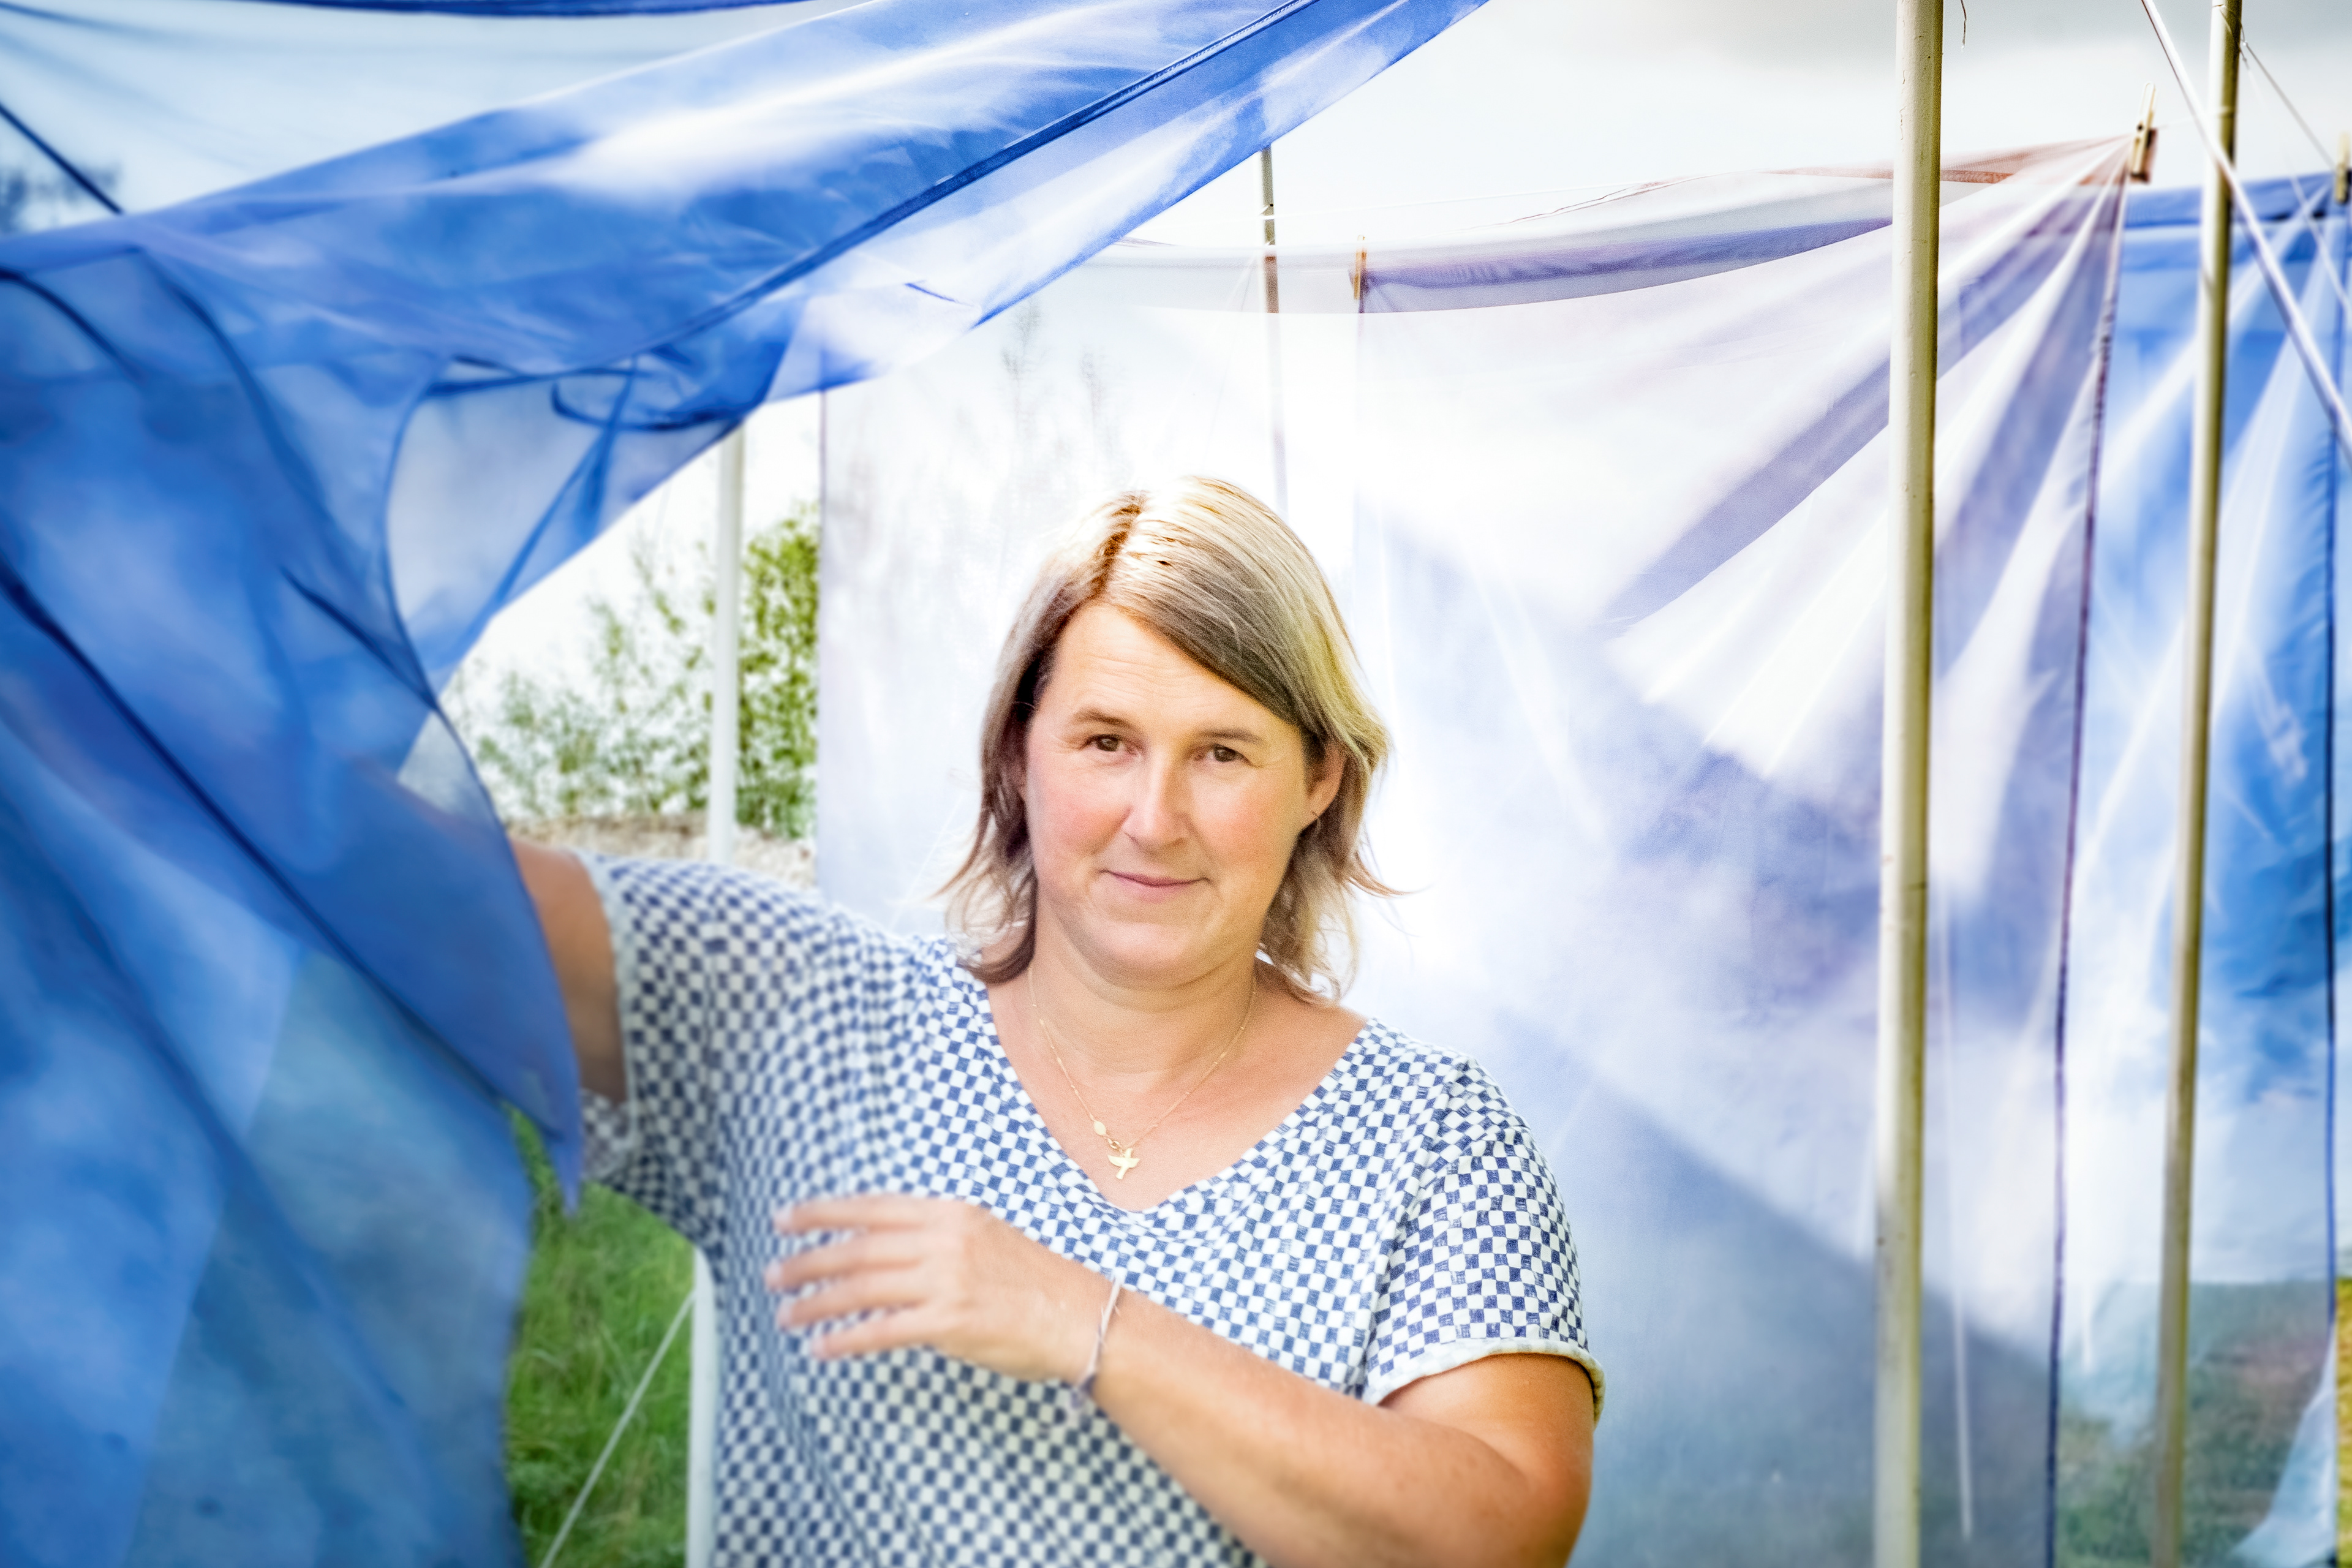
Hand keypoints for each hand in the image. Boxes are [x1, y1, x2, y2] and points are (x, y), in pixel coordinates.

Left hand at [766, 1194, 1111, 1383]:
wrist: (1081, 1316)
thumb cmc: (1033, 1281)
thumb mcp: (985, 1237)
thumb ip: (936, 1238)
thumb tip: (886, 1250)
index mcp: (949, 1214)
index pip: (871, 1209)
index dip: (822, 1212)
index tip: (784, 1218)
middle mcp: (944, 1241)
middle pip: (857, 1249)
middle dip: (807, 1261)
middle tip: (771, 1275)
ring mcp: (946, 1281)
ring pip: (861, 1289)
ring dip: (815, 1302)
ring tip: (785, 1315)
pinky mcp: (950, 1323)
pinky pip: (883, 1330)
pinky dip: (846, 1339)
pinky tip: (821, 1347)